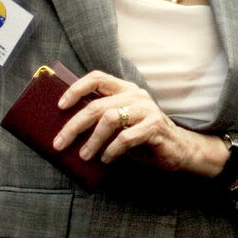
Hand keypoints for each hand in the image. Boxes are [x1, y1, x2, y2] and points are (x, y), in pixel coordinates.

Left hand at [52, 71, 208, 171]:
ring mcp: (146, 109)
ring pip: (110, 119)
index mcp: (125, 89)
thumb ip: (102, 120)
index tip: (60, 106)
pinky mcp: (155, 126)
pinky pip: (126, 137)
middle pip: (97, 105)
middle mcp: (136, 95)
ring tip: (84, 155)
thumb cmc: (142, 137)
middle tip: (60, 143)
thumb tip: (68, 129)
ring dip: (93, 140)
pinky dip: (112, 150)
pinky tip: (106, 159)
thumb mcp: (121, 125)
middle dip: (74, 125)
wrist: (178, 149)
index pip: (97, 78)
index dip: (76, 89)